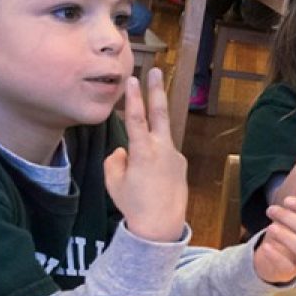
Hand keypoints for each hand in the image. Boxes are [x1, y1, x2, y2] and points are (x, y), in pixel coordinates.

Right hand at [103, 68, 187, 241]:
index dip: (133, 97)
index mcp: (143, 151)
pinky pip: (163, 155)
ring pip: (160, 137)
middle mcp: (162, 149)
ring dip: (151, 137)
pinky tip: (151, 181)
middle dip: (156, 91)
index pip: (136, 117)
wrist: (162, 224)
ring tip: (142, 167)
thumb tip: (123, 151)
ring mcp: (175, 155)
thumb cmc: (134, 204)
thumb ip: (116, 160)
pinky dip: (154, 160)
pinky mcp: (181, 163)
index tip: (133, 78)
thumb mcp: (114, 182)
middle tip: (156, 71)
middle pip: (159, 113)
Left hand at [251, 185, 295, 282]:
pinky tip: (266, 246)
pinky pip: (287, 266)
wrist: (274, 261)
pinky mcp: (290, 272)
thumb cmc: (285, 234)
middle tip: (271, 210)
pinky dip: (276, 255)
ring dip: (286, 235)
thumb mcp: (292, 217)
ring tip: (270, 227)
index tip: (286, 200)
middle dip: (288, 216)